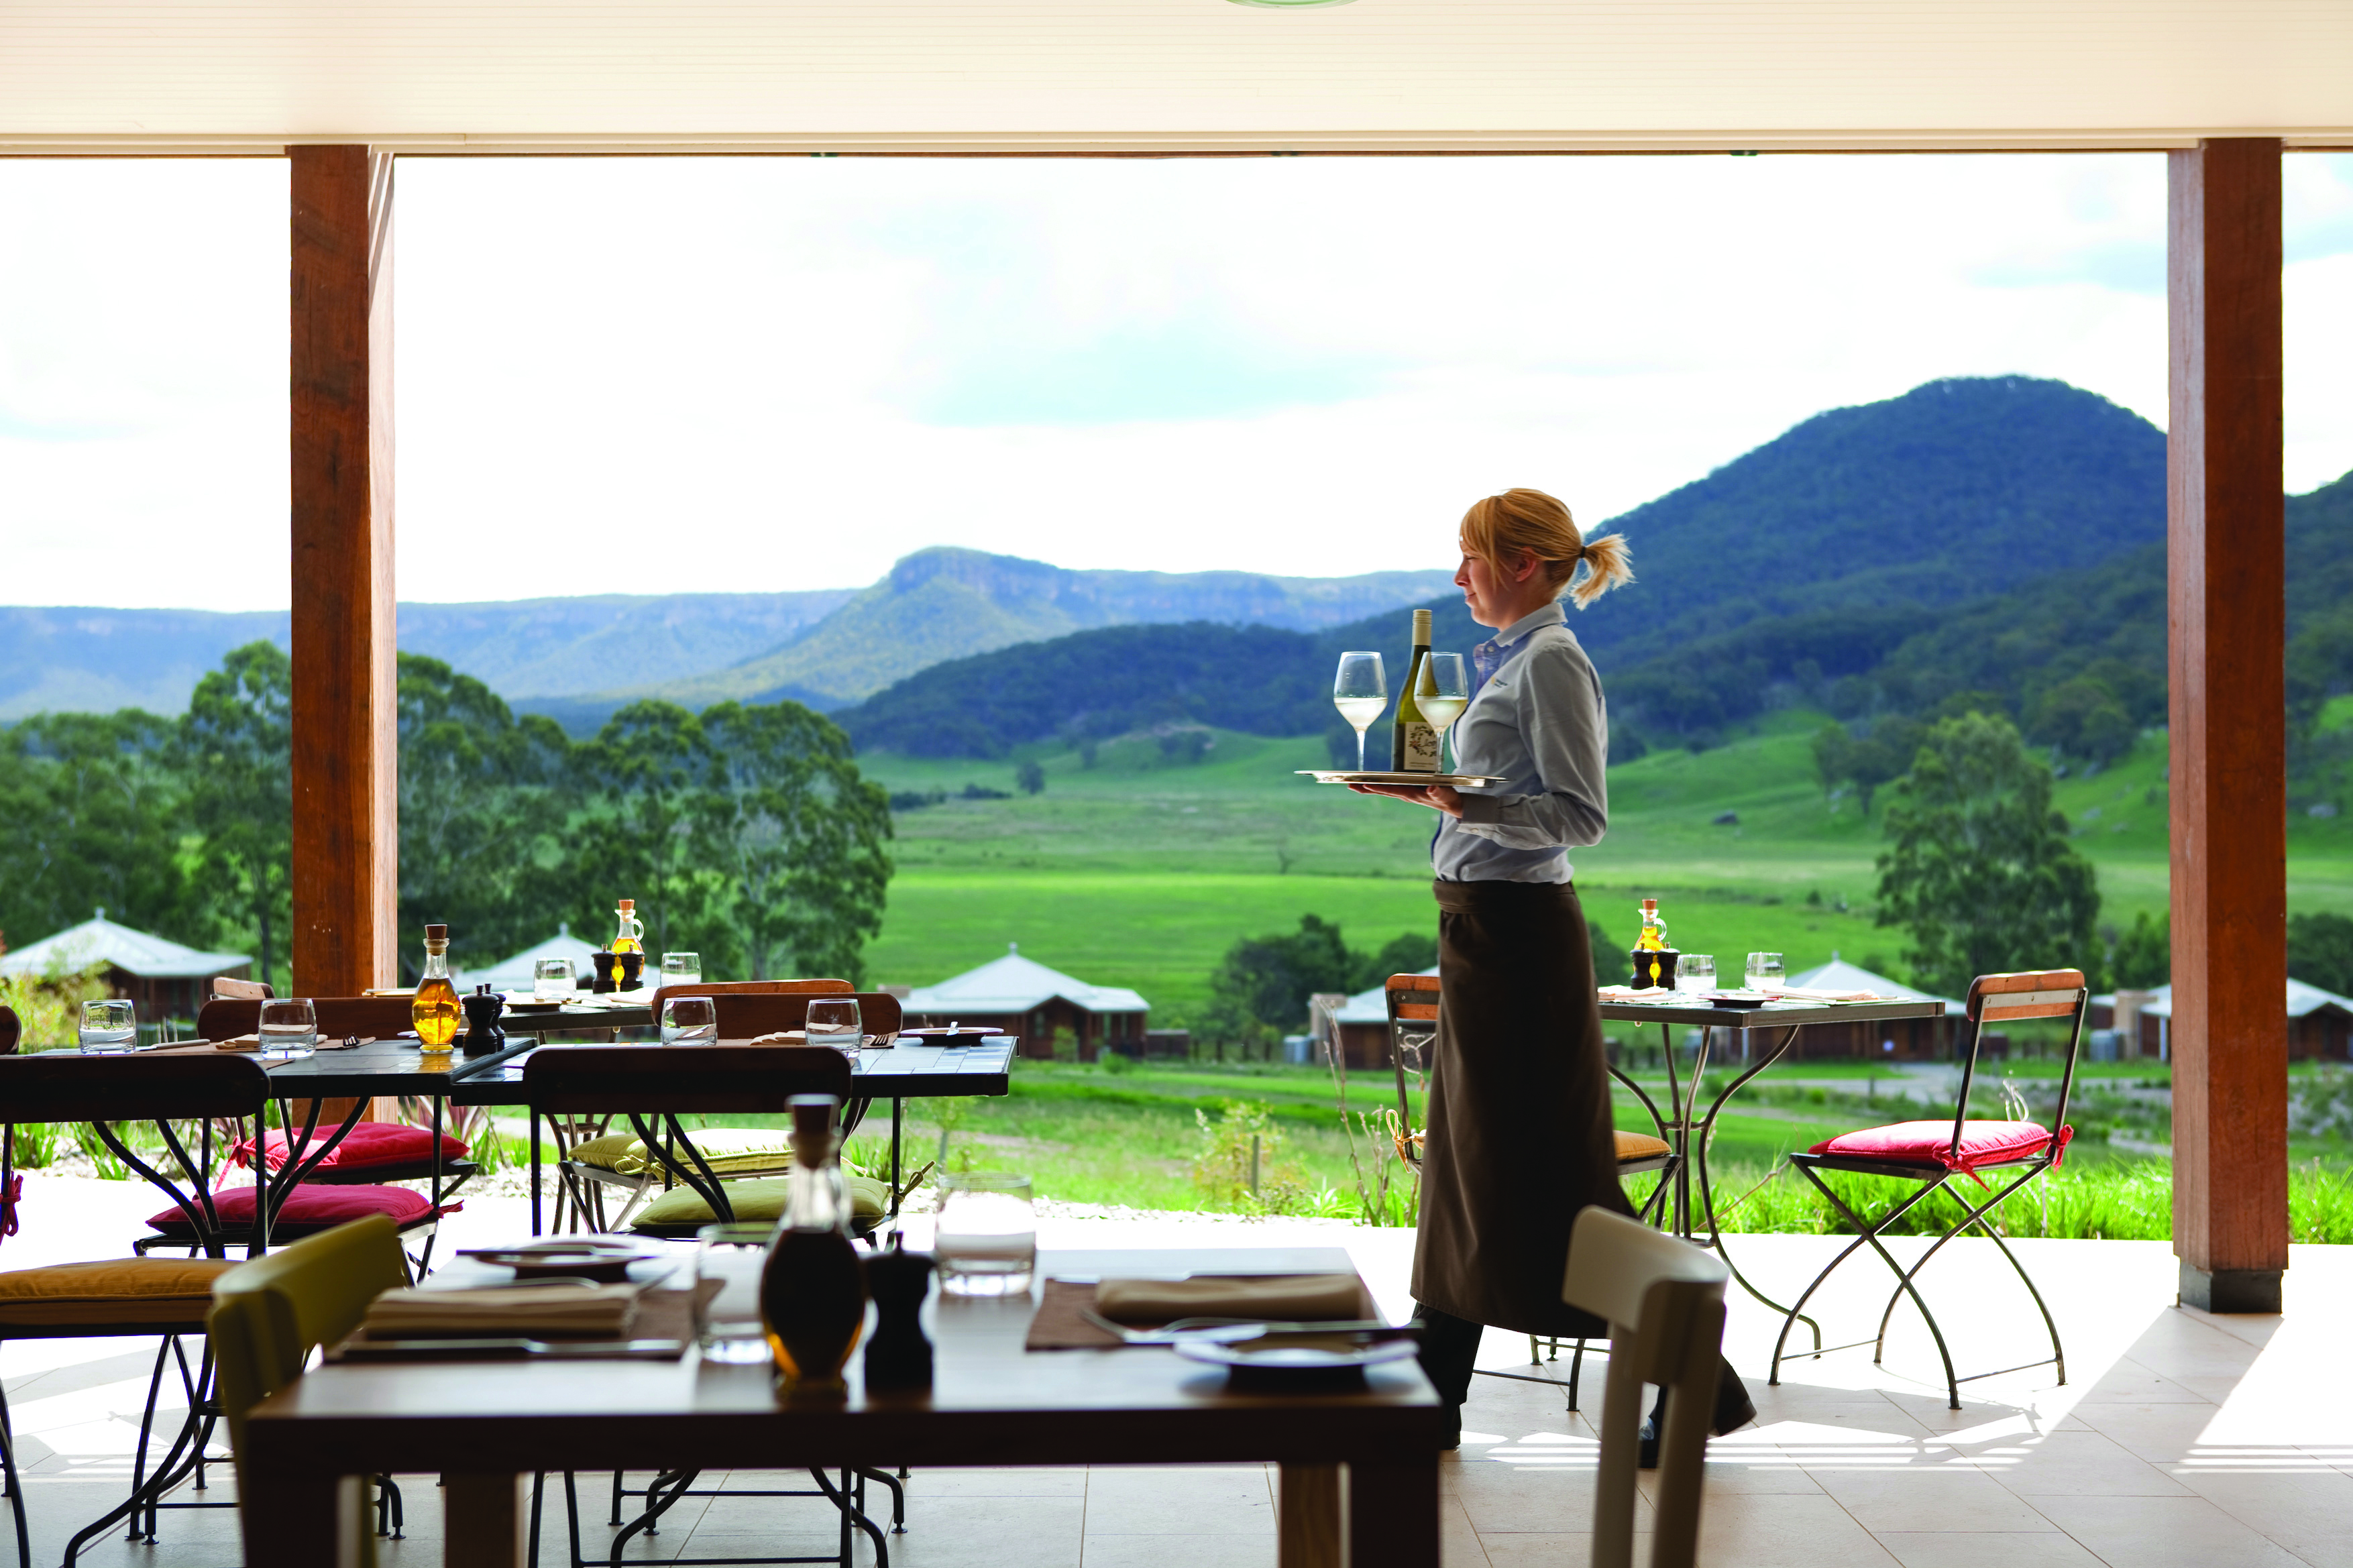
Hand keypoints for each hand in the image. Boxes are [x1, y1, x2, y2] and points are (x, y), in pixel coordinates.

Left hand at [1347, 782, 1463, 817]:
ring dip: (1367, 787)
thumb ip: (1439, 792)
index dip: (1379, 787)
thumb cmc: (1448, 798)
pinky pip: (1388, 788)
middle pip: (1382, 790)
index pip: (1393, 790)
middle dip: (1366, 788)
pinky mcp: (1406, 792)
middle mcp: (1405, 795)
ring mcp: (1405, 794)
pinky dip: (1377, 786)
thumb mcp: (1446, 795)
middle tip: (1349, 785)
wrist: (1452, 806)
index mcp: (1413, 794)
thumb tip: (1431, 788)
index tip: (1365, 785)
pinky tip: (1368, 785)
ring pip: (1383, 790)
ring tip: (1352, 784)